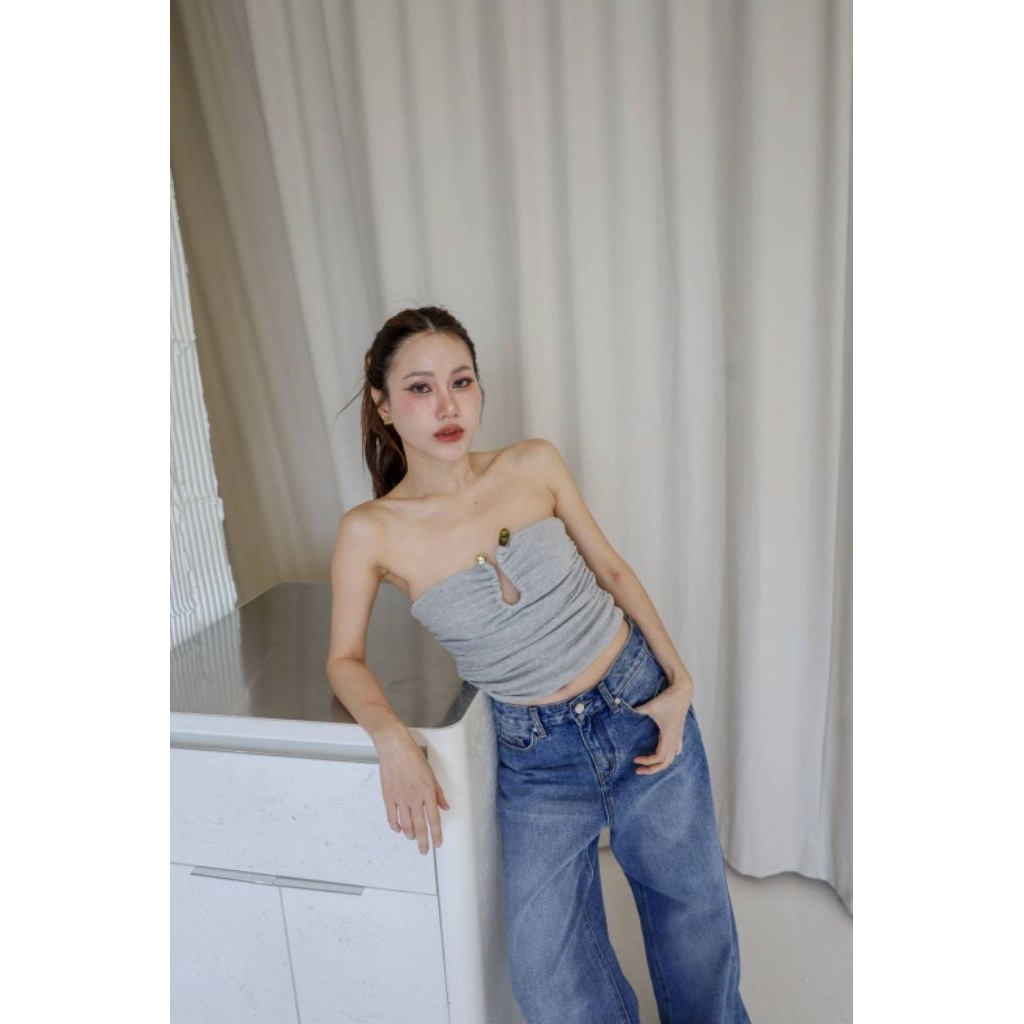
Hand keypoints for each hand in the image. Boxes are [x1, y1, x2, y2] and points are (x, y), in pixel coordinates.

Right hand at [376, 729, 449, 853]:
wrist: (394, 747)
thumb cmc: (413, 756)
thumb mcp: (431, 774)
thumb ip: (438, 793)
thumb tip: (445, 806)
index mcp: (427, 792)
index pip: (434, 819)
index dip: (436, 834)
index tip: (437, 843)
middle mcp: (414, 798)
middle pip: (420, 826)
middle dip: (423, 841)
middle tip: (424, 851)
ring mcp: (400, 799)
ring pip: (405, 824)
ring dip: (410, 835)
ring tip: (413, 838)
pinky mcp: (388, 797)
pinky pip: (392, 817)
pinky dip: (395, 826)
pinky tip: (398, 829)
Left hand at [631, 676, 693, 775]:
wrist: (683, 691)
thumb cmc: (668, 699)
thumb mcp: (651, 705)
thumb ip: (638, 709)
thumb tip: (623, 709)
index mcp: (668, 736)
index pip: (658, 758)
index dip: (647, 762)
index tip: (635, 759)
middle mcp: (674, 739)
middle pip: (665, 763)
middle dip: (652, 769)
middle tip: (638, 770)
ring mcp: (678, 736)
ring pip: (672, 758)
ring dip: (660, 764)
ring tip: (649, 765)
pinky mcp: (679, 732)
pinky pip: (676, 749)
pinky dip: (670, 755)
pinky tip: (664, 754)